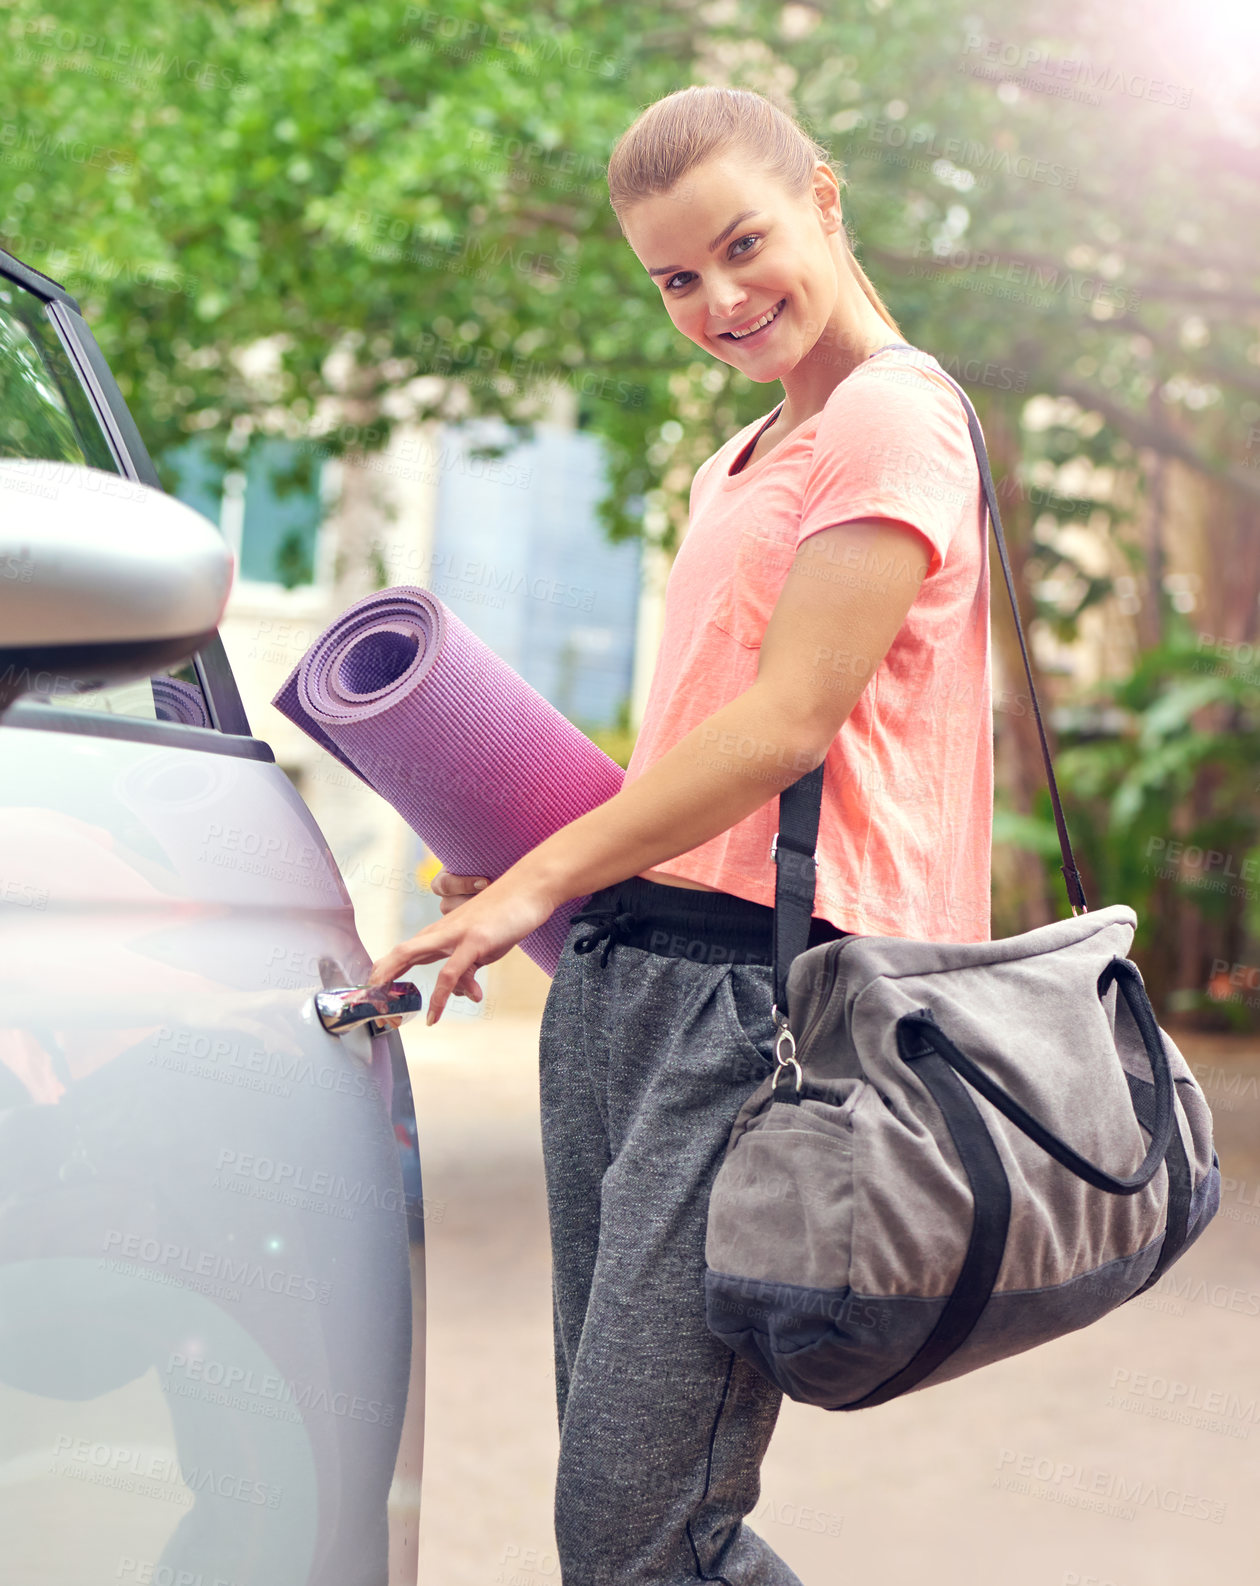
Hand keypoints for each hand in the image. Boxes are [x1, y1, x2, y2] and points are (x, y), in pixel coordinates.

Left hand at [367, 866, 556, 1026]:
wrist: (531, 888)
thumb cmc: (507, 916)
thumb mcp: (484, 949)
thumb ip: (470, 970)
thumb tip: (464, 992)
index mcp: (444, 932)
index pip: (408, 950)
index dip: (389, 968)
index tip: (375, 988)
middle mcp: (444, 931)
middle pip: (401, 950)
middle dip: (380, 973)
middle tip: (367, 997)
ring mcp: (457, 934)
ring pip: (412, 954)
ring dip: (395, 980)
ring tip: (388, 1008)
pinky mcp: (475, 941)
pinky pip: (450, 973)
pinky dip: (440, 996)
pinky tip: (435, 1016)